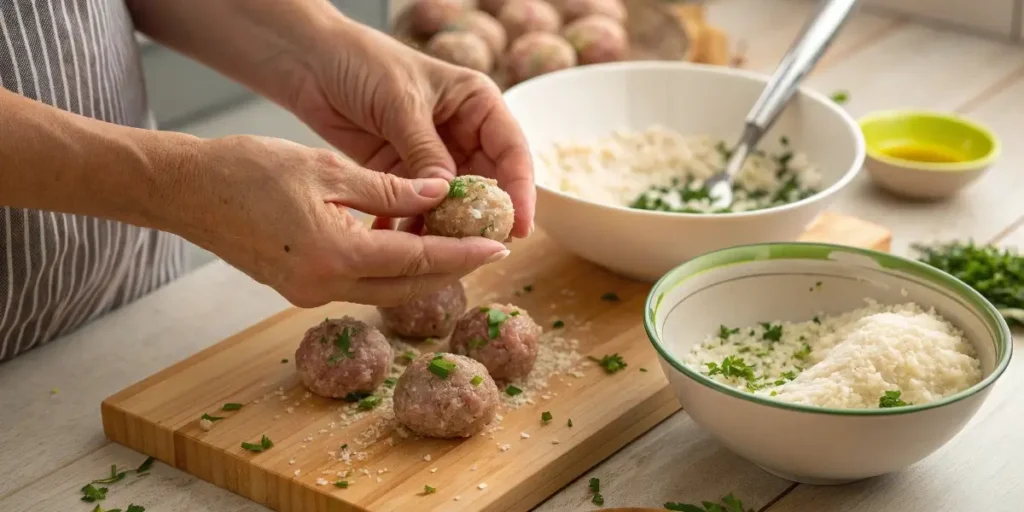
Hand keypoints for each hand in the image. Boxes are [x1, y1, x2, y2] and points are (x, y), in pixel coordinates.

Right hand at [176, 135, 508, 306]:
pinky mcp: (297, 289)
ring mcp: (307, 293)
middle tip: (486, 251)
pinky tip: (404, 251)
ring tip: (455, 250)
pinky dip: (387, 272)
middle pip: (405, 286)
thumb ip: (387, 188)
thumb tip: (437, 193)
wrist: (185, 191)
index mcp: (335, 255)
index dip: (461, 253)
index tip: (496, 246)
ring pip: (382, 290)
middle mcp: (323, 286)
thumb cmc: (247, 170)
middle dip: (449, 271)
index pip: (416, 259)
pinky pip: (356, 286)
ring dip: (420, 274)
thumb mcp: (326, 169)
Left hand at [284, 16, 535, 236]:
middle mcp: (462, 132)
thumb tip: (448, 195)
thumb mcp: (400, 103)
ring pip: (453, 202)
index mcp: (477, 104)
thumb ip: (425, 151)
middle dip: (484, 217)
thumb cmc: (362, 62)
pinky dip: (413, 225)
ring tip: (441, 254)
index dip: (519, 190)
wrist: (309, 61)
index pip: (511, 151)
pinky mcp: (401, 173)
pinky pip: (417, 206)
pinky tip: (405, 245)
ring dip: (447, 226)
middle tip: (482, 250)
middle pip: (487, 183)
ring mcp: (432, 156)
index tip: (518, 225)